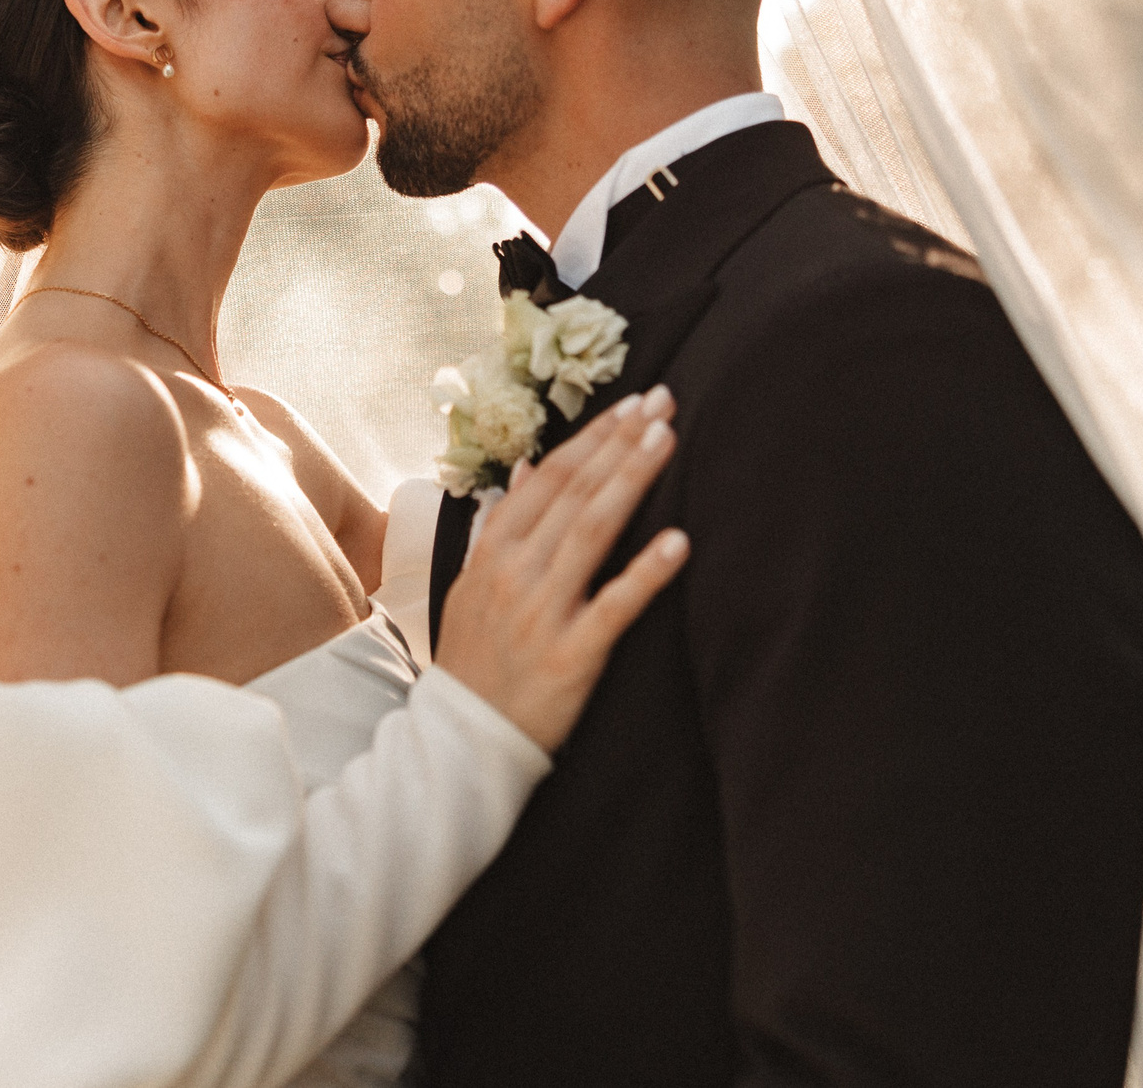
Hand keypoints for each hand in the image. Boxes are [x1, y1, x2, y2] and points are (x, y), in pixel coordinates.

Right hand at [433, 388, 688, 749]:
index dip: (590, 439)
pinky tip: (679, 542)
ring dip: (631, 481)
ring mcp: (541, 612)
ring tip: (666, 440)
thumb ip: (500, 525)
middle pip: (574, 494)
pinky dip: (645, 573)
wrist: (462, 740)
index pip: (547, 479)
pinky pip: (613, 607)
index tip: (628, 405)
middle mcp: (514, 573)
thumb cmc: (475, 660)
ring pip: (592, 533)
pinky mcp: (571, 655)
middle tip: (662, 402)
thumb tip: (525, 467)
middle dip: (619, 443)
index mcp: (492, 552)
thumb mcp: (472, 584)